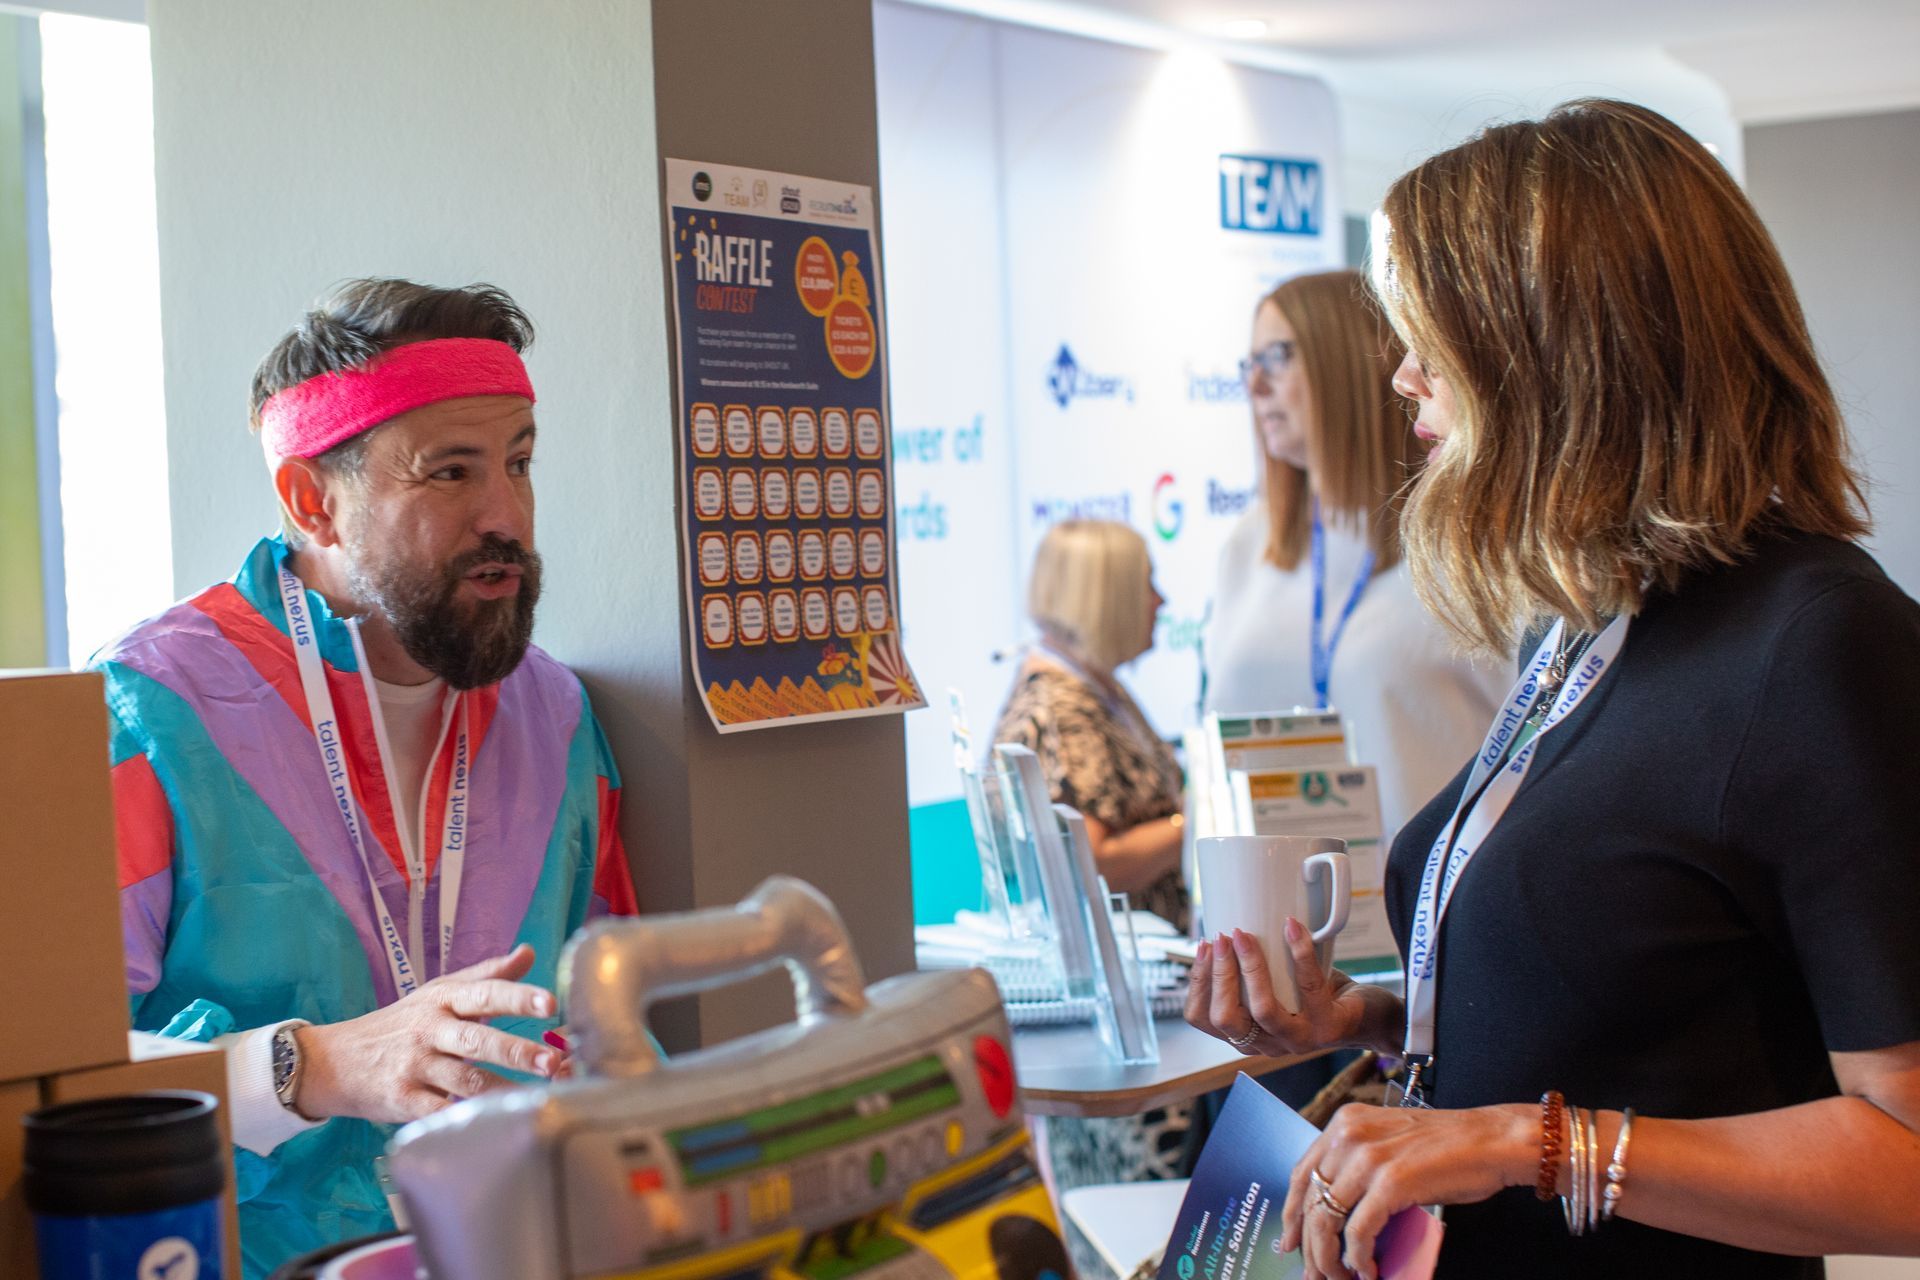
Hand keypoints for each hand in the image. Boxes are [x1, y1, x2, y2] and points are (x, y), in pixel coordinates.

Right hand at [294, 944, 560, 1124]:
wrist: (334, 1060)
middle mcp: (429, 1030)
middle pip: (477, 1040)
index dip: (518, 997)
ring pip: (464, 1080)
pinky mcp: (402, 1100)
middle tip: (552, 1061)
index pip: (485, 993)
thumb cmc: (399, 1024)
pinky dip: (465, 1118)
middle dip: (517, 1051)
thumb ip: (487, 975)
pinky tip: (494, 1123)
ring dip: (503, 1091)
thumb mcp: (438, 992)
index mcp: (442, 1000)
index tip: (550, 1003)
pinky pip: (439, 1111)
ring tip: (537, 1099)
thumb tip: (529, 952)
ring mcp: (414, 1066)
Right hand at [1184, 925, 1394, 1057]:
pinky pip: (1309, 986)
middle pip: (1226, 1018)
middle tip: (1223, 937)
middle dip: (1218, 974)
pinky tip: (1292, 927)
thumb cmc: (1319, 996)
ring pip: (1262, 1009)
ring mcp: (1300, 1040)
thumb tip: (1229, 927)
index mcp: (1248, 1036)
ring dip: (1250, 966)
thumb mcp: (1278, 989)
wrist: (1372, 1018)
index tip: (1203, 946)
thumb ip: (1254, 973)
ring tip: (1246, 935)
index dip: (1197, 983)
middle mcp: (1269, 1045)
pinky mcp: (1329, 1028)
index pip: (1204, 1020)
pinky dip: (1298, 951)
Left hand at [1281, 1103, 1533, 1279]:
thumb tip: (1337, 1214)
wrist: (1492, 1140)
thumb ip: (1359, 1167)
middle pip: (1311, 1200)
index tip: (1290, 1240)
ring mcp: (1369, 1158)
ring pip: (1328, 1220)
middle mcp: (1349, 1136)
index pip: (1303, 1173)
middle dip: (1309, 1245)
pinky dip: (1359, 1258)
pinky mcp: (1391, 1183)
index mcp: (1345, 1123)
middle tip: (1314, 1273)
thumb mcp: (1389, 1143)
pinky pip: (1359, 1232)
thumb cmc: (1449, 1147)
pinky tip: (1368, 1271)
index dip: (1292, 1212)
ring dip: (1330, 1258)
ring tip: (1340, 1278)